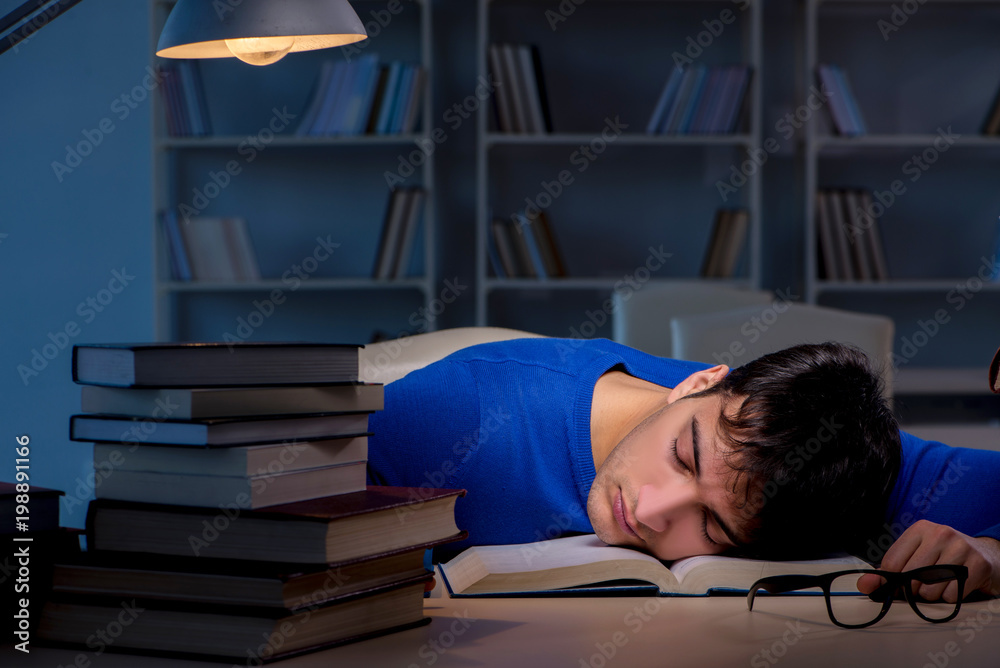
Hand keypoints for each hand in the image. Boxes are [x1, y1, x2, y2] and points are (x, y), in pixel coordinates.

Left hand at [856, 520, 999, 601]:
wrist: (986, 555)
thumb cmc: (945, 556)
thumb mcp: (917, 555)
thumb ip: (889, 570)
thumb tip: (863, 585)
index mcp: (920, 529)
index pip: (892, 563)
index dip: (891, 582)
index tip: (895, 587)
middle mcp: (941, 534)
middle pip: (911, 578)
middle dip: (914, 589)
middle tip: (924, 584)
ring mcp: (961, 548)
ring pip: (930, 590)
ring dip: (933, 595)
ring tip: (942, 583)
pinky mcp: (978, 565)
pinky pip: (952, 596)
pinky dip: (951, 598)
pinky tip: (957, 585)